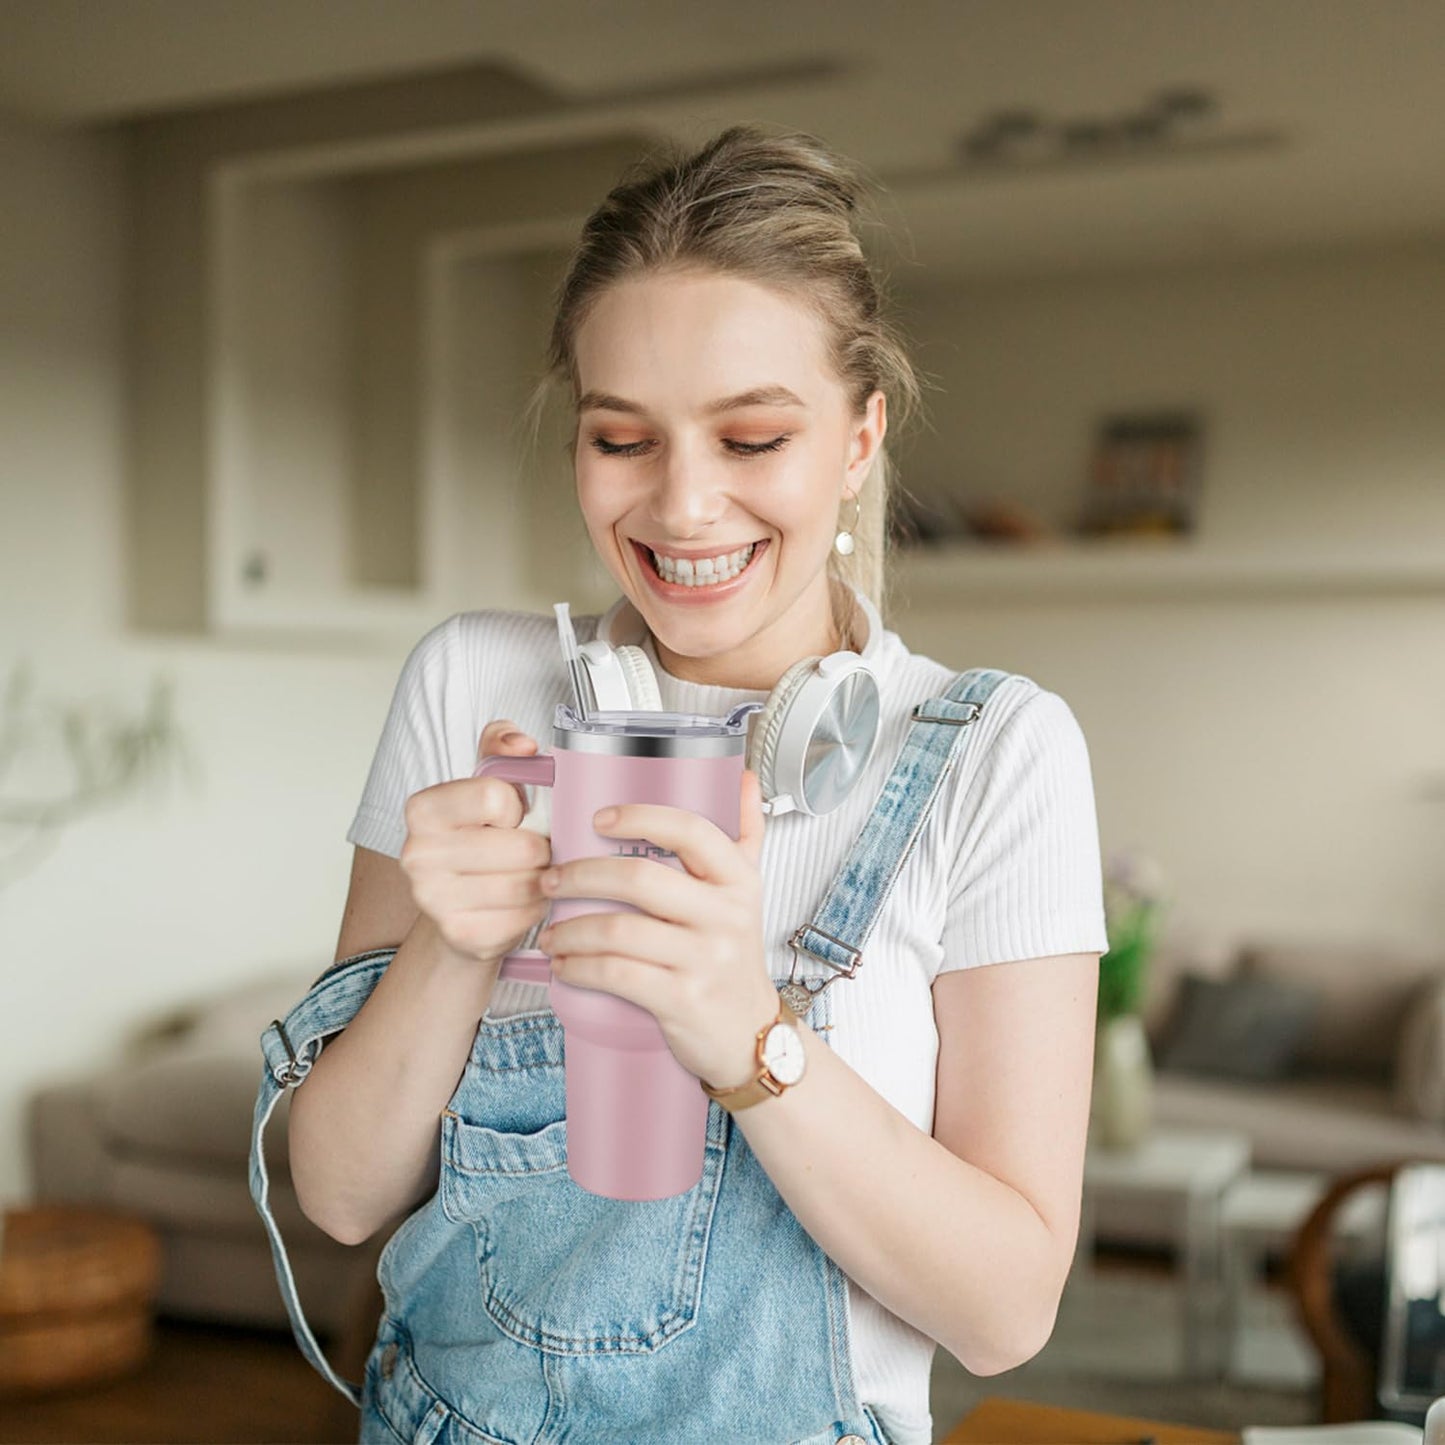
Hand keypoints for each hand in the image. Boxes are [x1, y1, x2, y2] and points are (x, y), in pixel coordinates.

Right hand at [399, 720, 551, 966]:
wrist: (458, 906)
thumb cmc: (481, 837)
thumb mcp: (488, 781)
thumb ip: (502, 746)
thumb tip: (523, 746)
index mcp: (423, 809)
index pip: (497, 796)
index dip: (517, 807)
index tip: (510, 817)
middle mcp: (417, 854)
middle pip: (520, 846)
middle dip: (540, 848)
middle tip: (533, 851)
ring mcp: (434, 900)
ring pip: (527, 883)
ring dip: (543, 879)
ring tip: (532, 874)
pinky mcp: (460, 936)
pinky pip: (524, 917)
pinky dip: (536, 909)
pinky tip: (524, 902)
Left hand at [534, 769, 779, 1087]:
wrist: (750, 1034)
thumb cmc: (735, 958)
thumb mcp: (748, 893)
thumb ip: (745, 834)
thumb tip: (743, 779)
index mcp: (737, 880)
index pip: (691, 830)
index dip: (640, 817)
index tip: (599, 819)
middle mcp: (726, 916)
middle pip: (639, 878)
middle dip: (581, 875)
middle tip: (551, 879)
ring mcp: (705, 959)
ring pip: (620, 931)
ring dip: (571, 929)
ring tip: (550, 931)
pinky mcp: (683, 1000)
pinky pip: (618, 975)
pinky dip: (580, 968)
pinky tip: (565, 965)